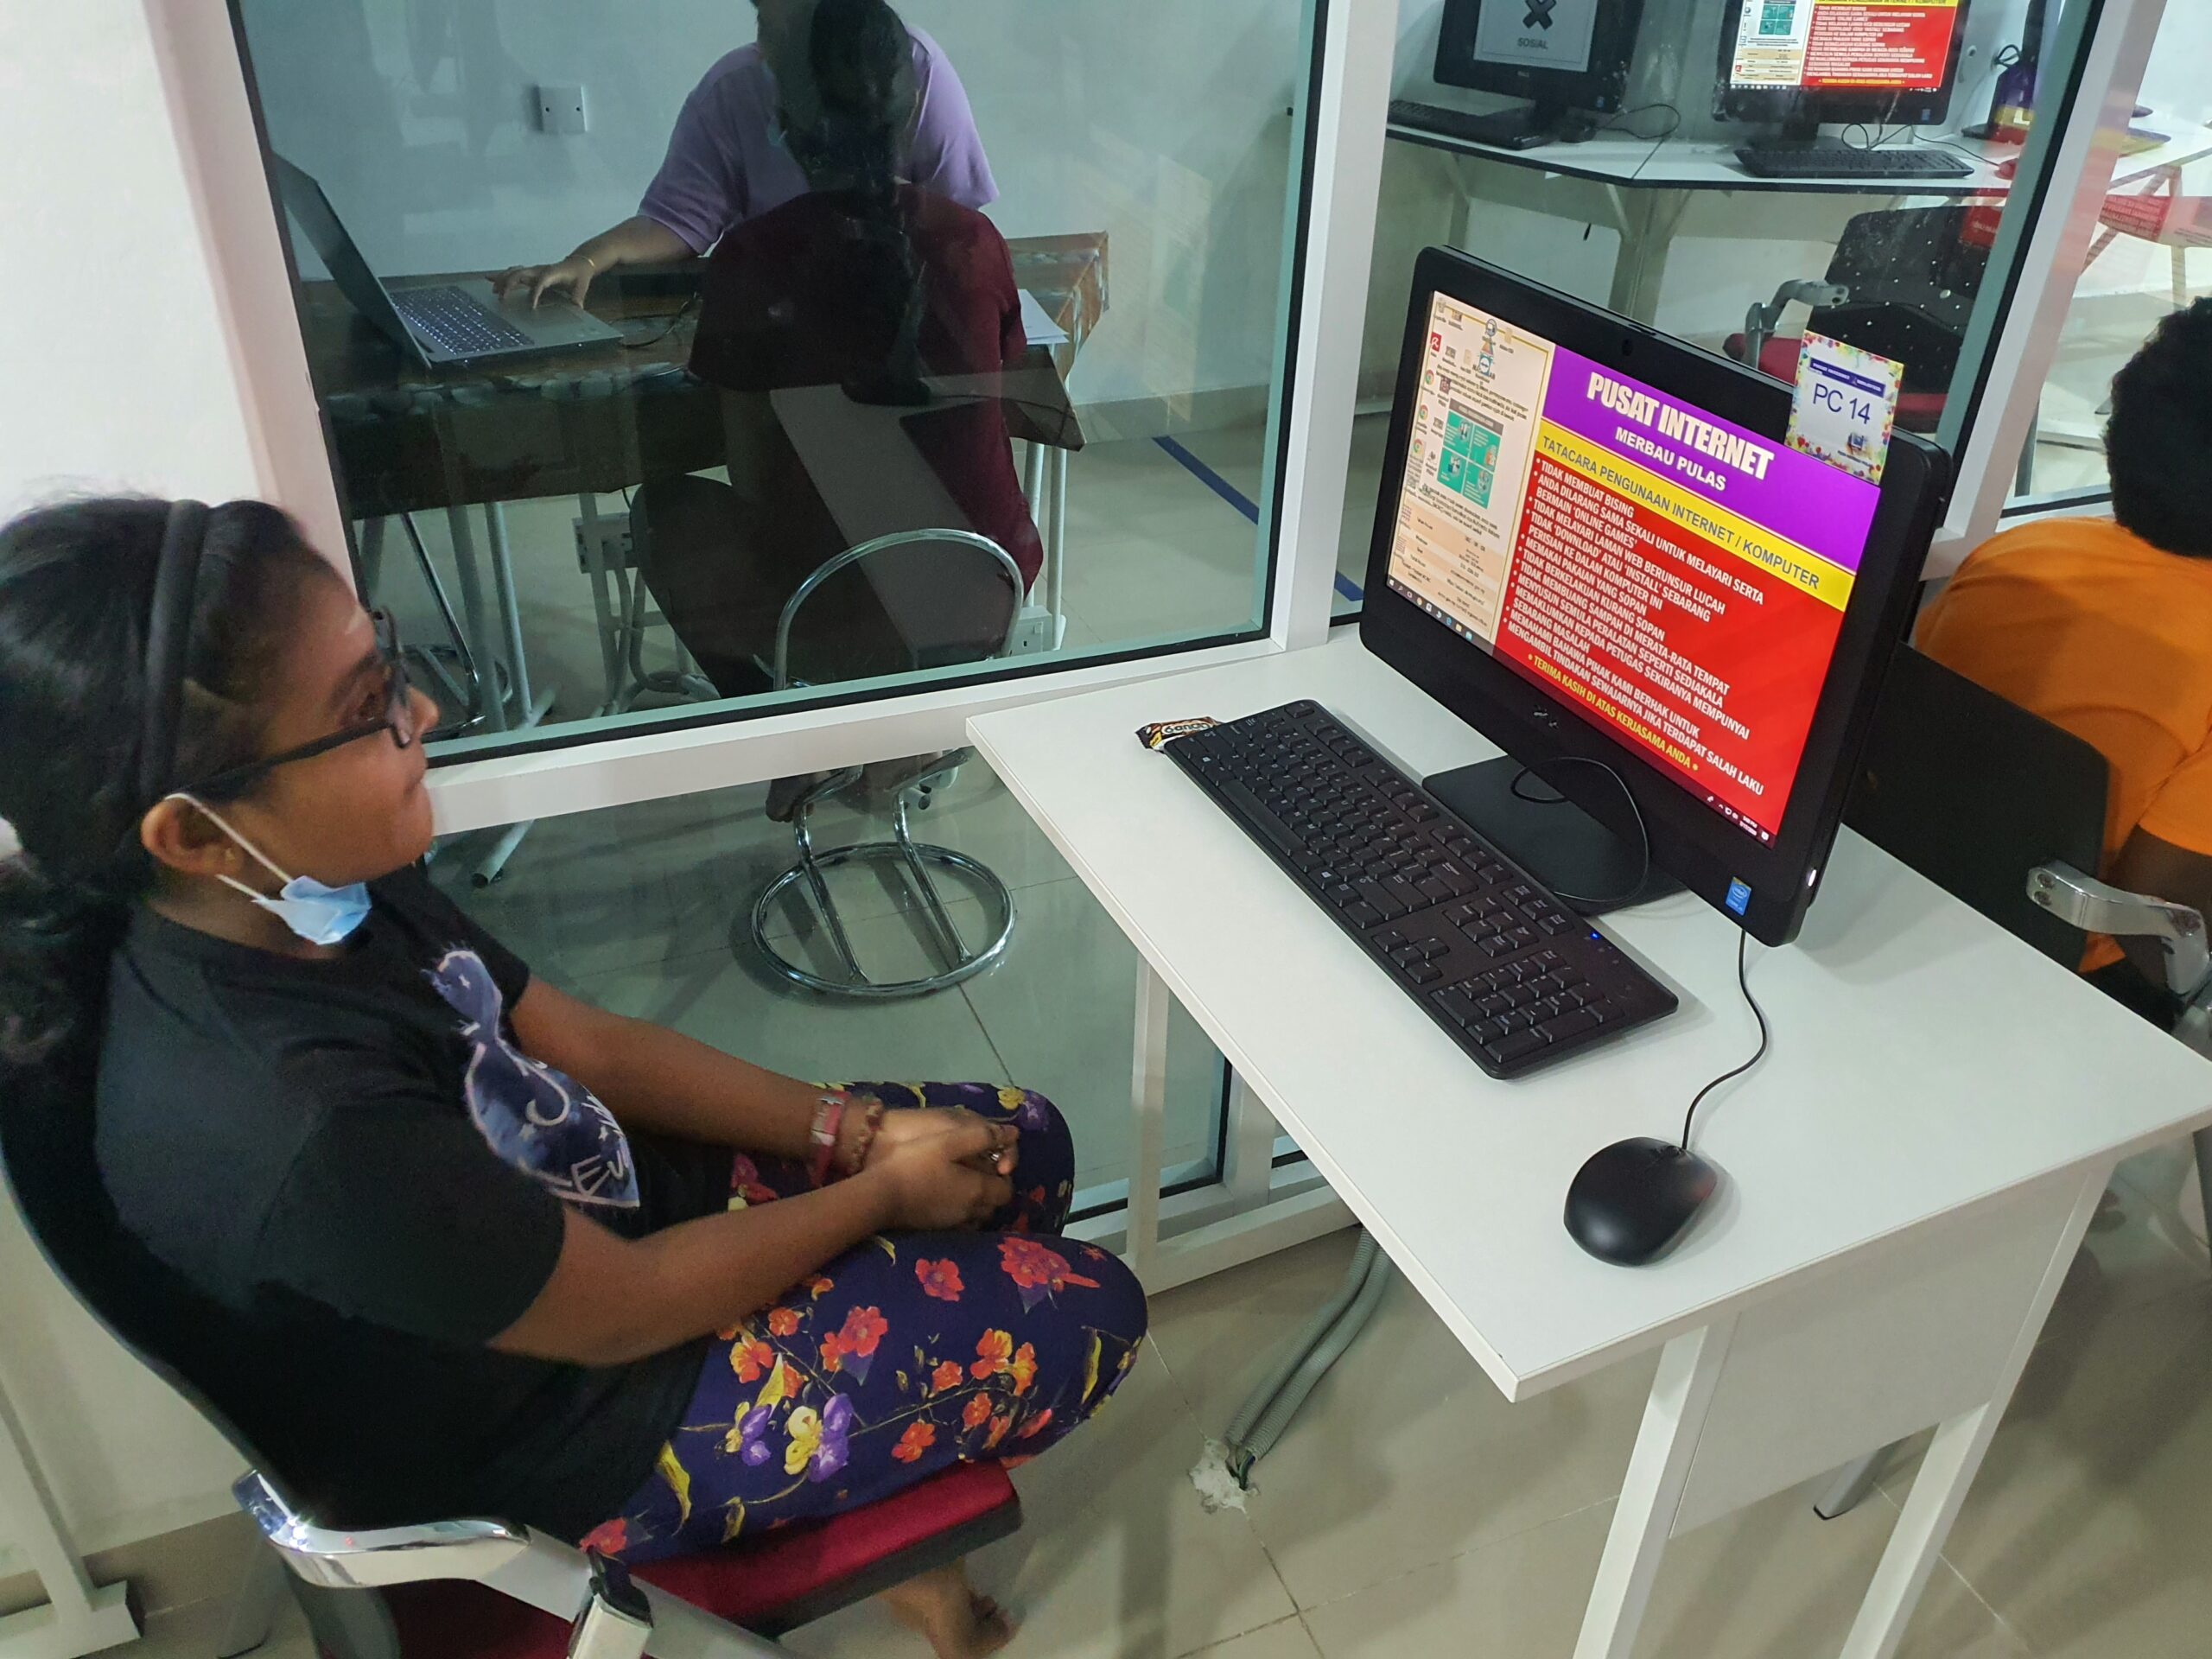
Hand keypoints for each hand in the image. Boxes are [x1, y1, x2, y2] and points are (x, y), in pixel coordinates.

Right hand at [492, 253, 599, 310]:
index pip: (540, 282)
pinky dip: (501, 275)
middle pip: (520, 274)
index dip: (535, 293)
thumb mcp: (582, 287)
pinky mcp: (531, 272)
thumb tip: (577, 308)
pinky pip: (513, 272)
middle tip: (501, 299)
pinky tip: (488, 279)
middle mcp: (540, 269)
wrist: (578, 263)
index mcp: (552, 273)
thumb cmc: (579, 276)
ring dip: (502, 280)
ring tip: (493, 291)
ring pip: (513, 272)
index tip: (531, 307)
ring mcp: (534, 270)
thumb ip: (578, 298)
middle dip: (509, 285)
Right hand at [864, 1113, 1015, 1230]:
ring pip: (978, 1215)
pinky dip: (963, 1211)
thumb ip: (981, 1136)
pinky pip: (962, 1223)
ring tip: (964, 1182)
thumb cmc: (915, 1163)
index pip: (1006, 1190)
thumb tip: (1011, 1134)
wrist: (879, 1196)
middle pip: (994, 1204)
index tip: (992, 1160)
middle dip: (993, 1188)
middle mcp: (971, 1212)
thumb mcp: (949, 1141)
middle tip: (978, 1168)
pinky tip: (947, 1196)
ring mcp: (953, 1224)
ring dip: (979, 1201)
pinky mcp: (937, 1228)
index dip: (1004, 1175)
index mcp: (978, 1190)